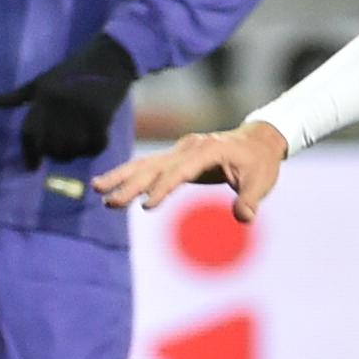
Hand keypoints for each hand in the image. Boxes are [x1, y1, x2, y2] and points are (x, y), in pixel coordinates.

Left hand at [0, 32, 137, 168]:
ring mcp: (81, 111)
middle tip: (59, 154)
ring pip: (72, 149)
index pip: (30, 133)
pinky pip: (95, 145)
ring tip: (76, 148)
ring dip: (74, 154)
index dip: (29, 154)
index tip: (32, 167)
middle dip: (54, 155)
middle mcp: (60, 105)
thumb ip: (17, 96)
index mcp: (43, 96)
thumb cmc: (72, 71)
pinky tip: (94, 143)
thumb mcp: (42, 81)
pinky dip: (93, 149)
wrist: (109, 59)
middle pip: (51, 146)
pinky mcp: (101, 116)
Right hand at [97, 119, 288, 221]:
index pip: (181, 171)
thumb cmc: (260, 163)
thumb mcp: (261, 182)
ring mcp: (181, 149)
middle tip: (109, 201)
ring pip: (146, 163)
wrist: (259, 141)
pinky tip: (111, 186)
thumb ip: (250, 199)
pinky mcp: (177, 155)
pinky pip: (150, 166)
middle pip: (155, 165)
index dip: (163, 188)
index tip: (145, 205)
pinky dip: (131, 175)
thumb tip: (244, 217)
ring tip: (97, 190)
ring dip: (122, 177)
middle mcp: (190, 146)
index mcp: (209, 150)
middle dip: (131, 183)